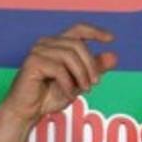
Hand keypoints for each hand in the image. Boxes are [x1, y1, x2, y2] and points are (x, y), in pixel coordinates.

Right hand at [0, 23, 118, 141]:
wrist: (28, 112)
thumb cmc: (49, 97)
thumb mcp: (79, 83)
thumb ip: (94, 70)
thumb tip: (114, 56)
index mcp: (57, 44)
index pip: (78, 30)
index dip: (95, 31)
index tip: (111, 39)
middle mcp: (46, 43)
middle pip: (77, 45)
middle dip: (90, 65)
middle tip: (95, 84)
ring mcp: (38, 50)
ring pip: (69, 55)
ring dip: (81, 75)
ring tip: (84, 90)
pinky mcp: (33, 62)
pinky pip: (58, 68)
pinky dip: (68, 83)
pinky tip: (69, 94)